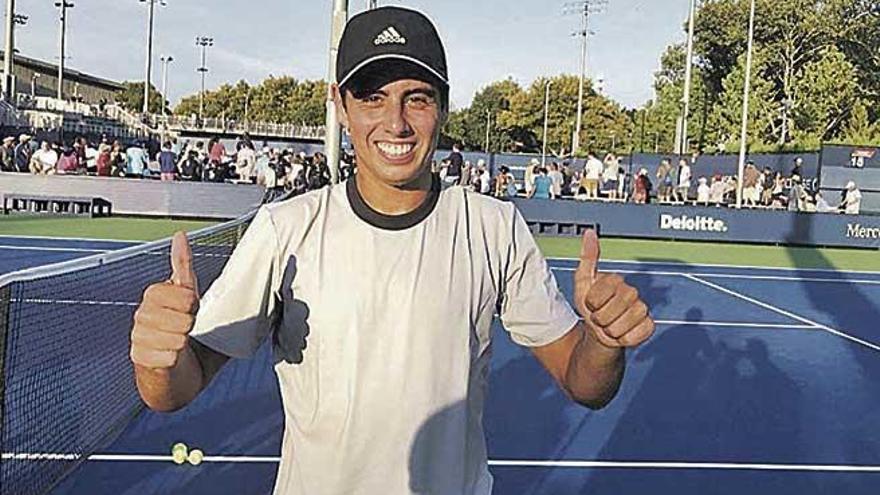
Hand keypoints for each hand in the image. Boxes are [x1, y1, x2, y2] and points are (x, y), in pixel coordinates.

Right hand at [130, 232, 199, 368]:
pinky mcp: (139, 360)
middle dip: (191, 327)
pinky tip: (170, 359)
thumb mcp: (186, 295)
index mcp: (153, 295)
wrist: (174, 371)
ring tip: (178, 345)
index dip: (195, 306)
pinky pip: (171, 357)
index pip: (186, 295)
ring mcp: (138, 337)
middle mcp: (141, 314)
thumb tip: (180, 235)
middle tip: (186, 330)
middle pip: (185, 318)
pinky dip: (175, 361)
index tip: (192, 310)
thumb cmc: (181, 329)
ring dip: (184, 344)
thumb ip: (183, 265)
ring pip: (178, 338)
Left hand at [573, 229, 653, 348]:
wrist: (600, 332)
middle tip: (600, 318)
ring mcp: (642, 309)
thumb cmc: (591, 308)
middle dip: (600, 318)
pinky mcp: (648, 326)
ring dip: (610, 330)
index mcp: (616, 280)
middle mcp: (632, 292)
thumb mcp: (583, 283)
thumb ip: (587, 258)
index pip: (599, 294)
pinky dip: (624, 339)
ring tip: (609, 326)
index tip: (591, 305)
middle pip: (612, 310)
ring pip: (622, 324)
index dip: (590, 303)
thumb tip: (590, 232)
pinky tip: (622, 334)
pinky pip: (634, 336)